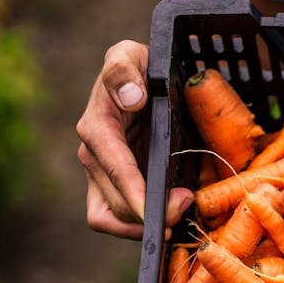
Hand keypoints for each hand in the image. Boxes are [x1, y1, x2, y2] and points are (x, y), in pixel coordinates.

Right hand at [75, 40, 193, 238]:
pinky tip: (169, 221)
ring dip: (143, 226)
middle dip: (151, 211)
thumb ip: (123, 69)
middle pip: (116, 202)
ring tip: (177, 220)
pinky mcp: (116, 188)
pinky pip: (120, 220)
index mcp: (97, 127)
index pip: (114, 168)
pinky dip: (140, 228)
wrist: (142, 82)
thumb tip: (130, 98)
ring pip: (113, 218)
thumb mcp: (130, 55)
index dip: (133, 194)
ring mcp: (103, 176)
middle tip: (189, 202)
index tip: (156, 210)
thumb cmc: (138, 68)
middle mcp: (94, 156)